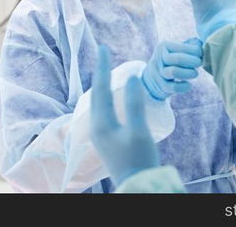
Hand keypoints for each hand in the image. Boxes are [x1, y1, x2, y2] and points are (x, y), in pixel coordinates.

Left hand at [92, 45, 159, 185]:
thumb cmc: (139, 159)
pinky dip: (106, 97)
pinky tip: (111, 98)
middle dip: (100, 73)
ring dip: (102, 85)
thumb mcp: (139, 130)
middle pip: (96, 93)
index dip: (103, 67)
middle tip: (104, 55)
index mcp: (101, 122)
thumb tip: (132, 78)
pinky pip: (103, 110)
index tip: (104, 48)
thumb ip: (134, 104)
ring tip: (106, 71)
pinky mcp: (106, 140)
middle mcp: (96, 127)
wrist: (138, 186)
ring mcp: (100, 134)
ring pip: (98, 103)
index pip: (100, 87)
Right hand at [142, 40, 202, 99]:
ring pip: (174, 72)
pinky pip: (174, 87)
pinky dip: (184, 87)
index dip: (197, 51)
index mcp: (164, 45)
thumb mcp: (176, 50)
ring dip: (189, 73)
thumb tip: (202, 43)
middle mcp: (159, 57)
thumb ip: (190, 45)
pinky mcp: (161, 86)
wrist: (153, 79)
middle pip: (179, 59)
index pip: (183, 47)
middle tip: (199, 63)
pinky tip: (188, 84)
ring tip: (194, 73)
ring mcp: (158, 72)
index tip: (201, 55)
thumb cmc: (172, 61)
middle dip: (193, 61)